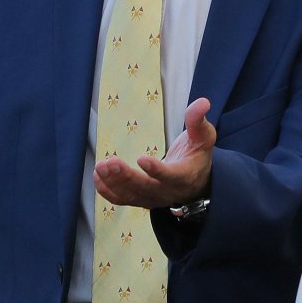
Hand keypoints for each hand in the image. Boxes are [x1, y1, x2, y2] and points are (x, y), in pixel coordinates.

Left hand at [95, 99, 215, 209]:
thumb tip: (202, 102)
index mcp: (184, 176)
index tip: (141, 158)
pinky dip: (108, 191)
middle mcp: (167, 192)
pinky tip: (97, 176)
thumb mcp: (204, 137)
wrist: (195, 183)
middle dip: (126, 176)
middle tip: (110, 161)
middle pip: (145, 188)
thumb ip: (199, 121)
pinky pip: (122, 200)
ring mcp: (152, 198)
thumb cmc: (197, 156)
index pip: (170, 176)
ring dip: (113, 182)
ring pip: (130, 195)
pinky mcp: (140, 200)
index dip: (156, 170)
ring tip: (100, 166)